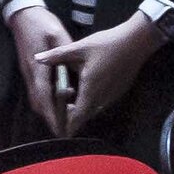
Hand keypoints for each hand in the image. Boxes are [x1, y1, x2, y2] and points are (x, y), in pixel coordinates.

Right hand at [6, 4, 75, 133]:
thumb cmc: (42, 23)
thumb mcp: (58, 35)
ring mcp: (28, 73)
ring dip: (49, 111)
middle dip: (51, 118)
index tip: (62, 129)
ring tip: (66, 119)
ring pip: (36, 99)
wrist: (23, 15)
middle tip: (67, 129)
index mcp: (37, 67)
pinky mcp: (29, 71)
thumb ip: (65, 55)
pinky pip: (37, 92)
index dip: (53, 115)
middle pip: (38, 103)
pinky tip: (62, 99)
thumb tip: (74, 73)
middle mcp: (30, 74)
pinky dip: (47, 101)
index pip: (44, 97)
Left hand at [33, 15, 164, 132]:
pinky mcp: (119, 91)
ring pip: (94, 109)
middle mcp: (103, 97)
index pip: (78, 116)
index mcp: (91, 89)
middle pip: (85, 115)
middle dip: (71, 115)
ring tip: (69, 98)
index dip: (68, 125)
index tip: (58, 131)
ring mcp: (113, 96)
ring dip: (82, 107)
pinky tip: (85, 87)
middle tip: (59, 109)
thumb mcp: (79, 48)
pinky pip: (102, 102)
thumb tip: (37, 58)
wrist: (136, 42)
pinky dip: (91, 100)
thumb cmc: (106, 44)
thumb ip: (57, 56)